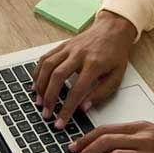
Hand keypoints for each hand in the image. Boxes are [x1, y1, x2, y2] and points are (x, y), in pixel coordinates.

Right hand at [32, 10, 136, 127]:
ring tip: (39, 101)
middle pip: (57, 77)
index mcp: (94, 64)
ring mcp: (67, 48)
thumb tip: (84, 108)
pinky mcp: (61, 45)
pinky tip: (36, 84)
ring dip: (40, 85)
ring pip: (47, 66)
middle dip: (49, 97)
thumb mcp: (117, 77)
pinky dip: (38, 72)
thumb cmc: (115, 55)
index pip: (77, 90)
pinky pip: (45, 58)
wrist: (111, 30)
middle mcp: (77, 55)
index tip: (60, 122)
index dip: (67, 108)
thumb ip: (100, 94)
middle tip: (46, 113)